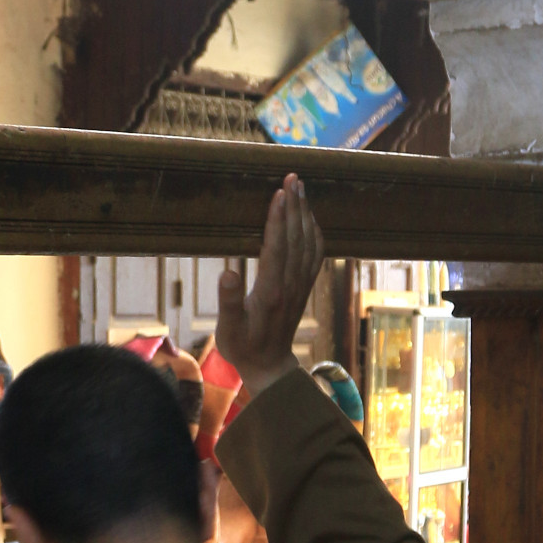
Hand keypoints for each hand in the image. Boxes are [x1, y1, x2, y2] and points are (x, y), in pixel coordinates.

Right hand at [216, 175, 323, 397]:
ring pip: (308, 242)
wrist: (270, 365)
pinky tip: (309, 217)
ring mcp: (300, 285)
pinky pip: (315, 253)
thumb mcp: (228, 330)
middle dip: (295, 206)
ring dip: (305, 213)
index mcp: (270, 292)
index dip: (278, 219)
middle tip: (292, 177)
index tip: (278, 193)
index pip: (277, 248)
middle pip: (297, 238)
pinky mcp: (304, 286)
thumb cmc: (242, 346)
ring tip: (300, 188)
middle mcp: (290, 284)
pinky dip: (314, 231)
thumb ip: (228, 303)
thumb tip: (227, 274)